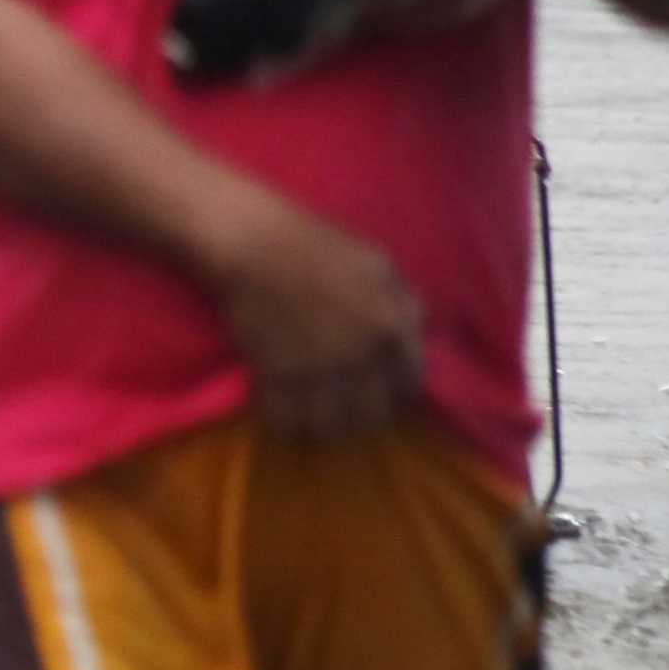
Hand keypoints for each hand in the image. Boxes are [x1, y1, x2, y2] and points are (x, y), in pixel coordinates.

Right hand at [202, 193, 424, 444]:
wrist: (249, 241)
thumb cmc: (313, 242)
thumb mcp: (374, 260)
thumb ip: (401, 299)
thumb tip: (418, 330)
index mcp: (390, 325)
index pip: (409, 383)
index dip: (394, 390)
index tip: (379, 390)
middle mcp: (362, 355)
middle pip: (372, 415)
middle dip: (361, 414)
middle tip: (345, 406)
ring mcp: (319, 369)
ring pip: (330, 428)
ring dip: (323, 427)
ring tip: (313, 417)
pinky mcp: (277, 376)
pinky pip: (286, 421)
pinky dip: (285, 424)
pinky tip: (282, 415)